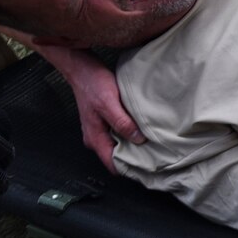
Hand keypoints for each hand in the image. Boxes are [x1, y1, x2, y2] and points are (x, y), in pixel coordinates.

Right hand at [52, 49, 141, 172]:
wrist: (82, 68)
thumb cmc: (92, 84)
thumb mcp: (109, 103)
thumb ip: (122, 123)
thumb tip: (138, 139)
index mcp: (95, 138)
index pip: (112, 165)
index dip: (130, 169)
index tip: (148, 166)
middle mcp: (95, 138)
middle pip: (116, 158)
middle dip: (134, 158)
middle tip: (155, 154)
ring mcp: (99, 130)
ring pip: (118, 146)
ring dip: (133, 145)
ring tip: (151, 142)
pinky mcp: (103, 121)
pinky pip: (118, 134)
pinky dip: (129, 134)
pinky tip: (141, 129)